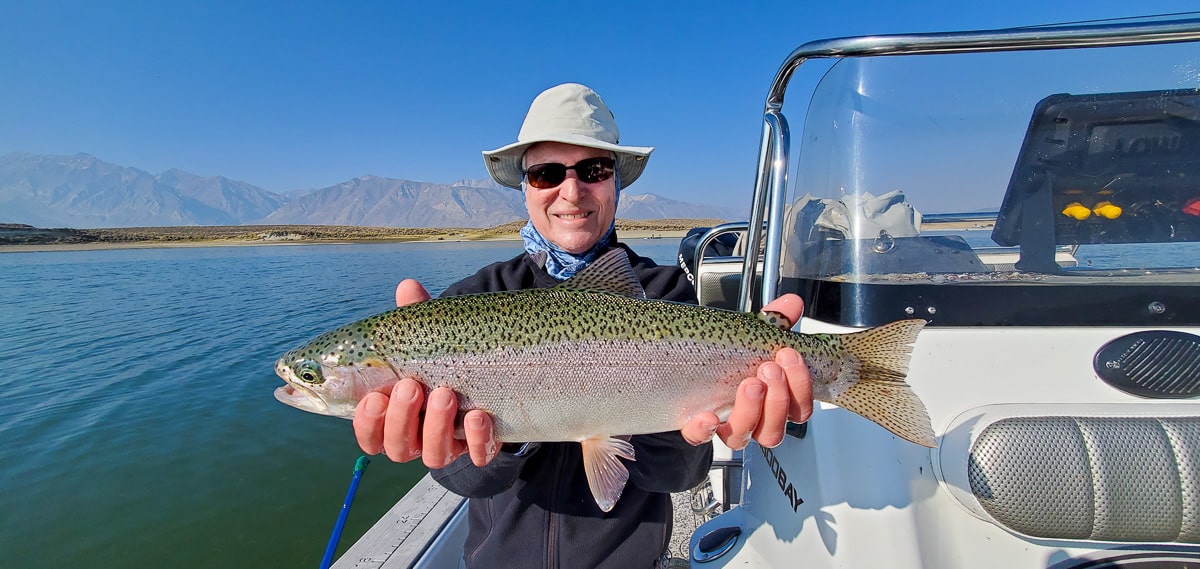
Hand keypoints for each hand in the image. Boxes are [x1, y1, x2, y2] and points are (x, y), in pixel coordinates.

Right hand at [352, 279, 499, 467]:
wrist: (495, 372)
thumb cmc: (445, 358)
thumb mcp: (429, 338)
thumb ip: (415, 317)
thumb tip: (408, 287)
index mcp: (394, 416)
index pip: (369, 435)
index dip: (367, 424)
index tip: (373, 398)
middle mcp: (418, 437)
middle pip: (397, 447)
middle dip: (401, 419)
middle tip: (411, 386)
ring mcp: (451, 444)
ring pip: (434, 455)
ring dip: (435, 427)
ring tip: (444, 394)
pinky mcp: (482, 446)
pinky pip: (478, 456)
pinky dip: (478, 439)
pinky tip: (479, 415)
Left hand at [681, 294, 813, 448]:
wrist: (687, 358)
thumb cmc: (730, 355)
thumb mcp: (754, 335)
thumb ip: (775, 320)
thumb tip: (793, 303)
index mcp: (773, 401)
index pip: (798, 409)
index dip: (800, 387)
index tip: (790, 356)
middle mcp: (751, 419)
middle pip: (774, 430)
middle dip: (777, 399)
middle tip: (769, 368)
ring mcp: (723, 424)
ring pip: (743, 436)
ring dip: (750, 411)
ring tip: (749, 384)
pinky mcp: (694, 425)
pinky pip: (699, 436)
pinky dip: (705, 429)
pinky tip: (709, 415)